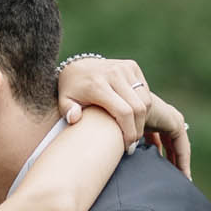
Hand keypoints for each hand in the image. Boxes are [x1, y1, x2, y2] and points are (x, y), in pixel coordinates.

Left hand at [56, 57, 190, 178]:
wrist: (77, 65)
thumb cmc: (71, 89)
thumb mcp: (64, 100)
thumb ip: (68, 111)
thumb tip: (74, 118)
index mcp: (97, 84)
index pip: (124, 112)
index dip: (129, 132)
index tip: (127, 146)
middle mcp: (113, 74)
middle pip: (138, 108)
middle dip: (138, 129)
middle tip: (132, 142)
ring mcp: (124, 68)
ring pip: (146, 100)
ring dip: (143, 118)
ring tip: (133, 130)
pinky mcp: (131, 66)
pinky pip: (145, 90)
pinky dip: (143, 105)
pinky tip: (134, 115)